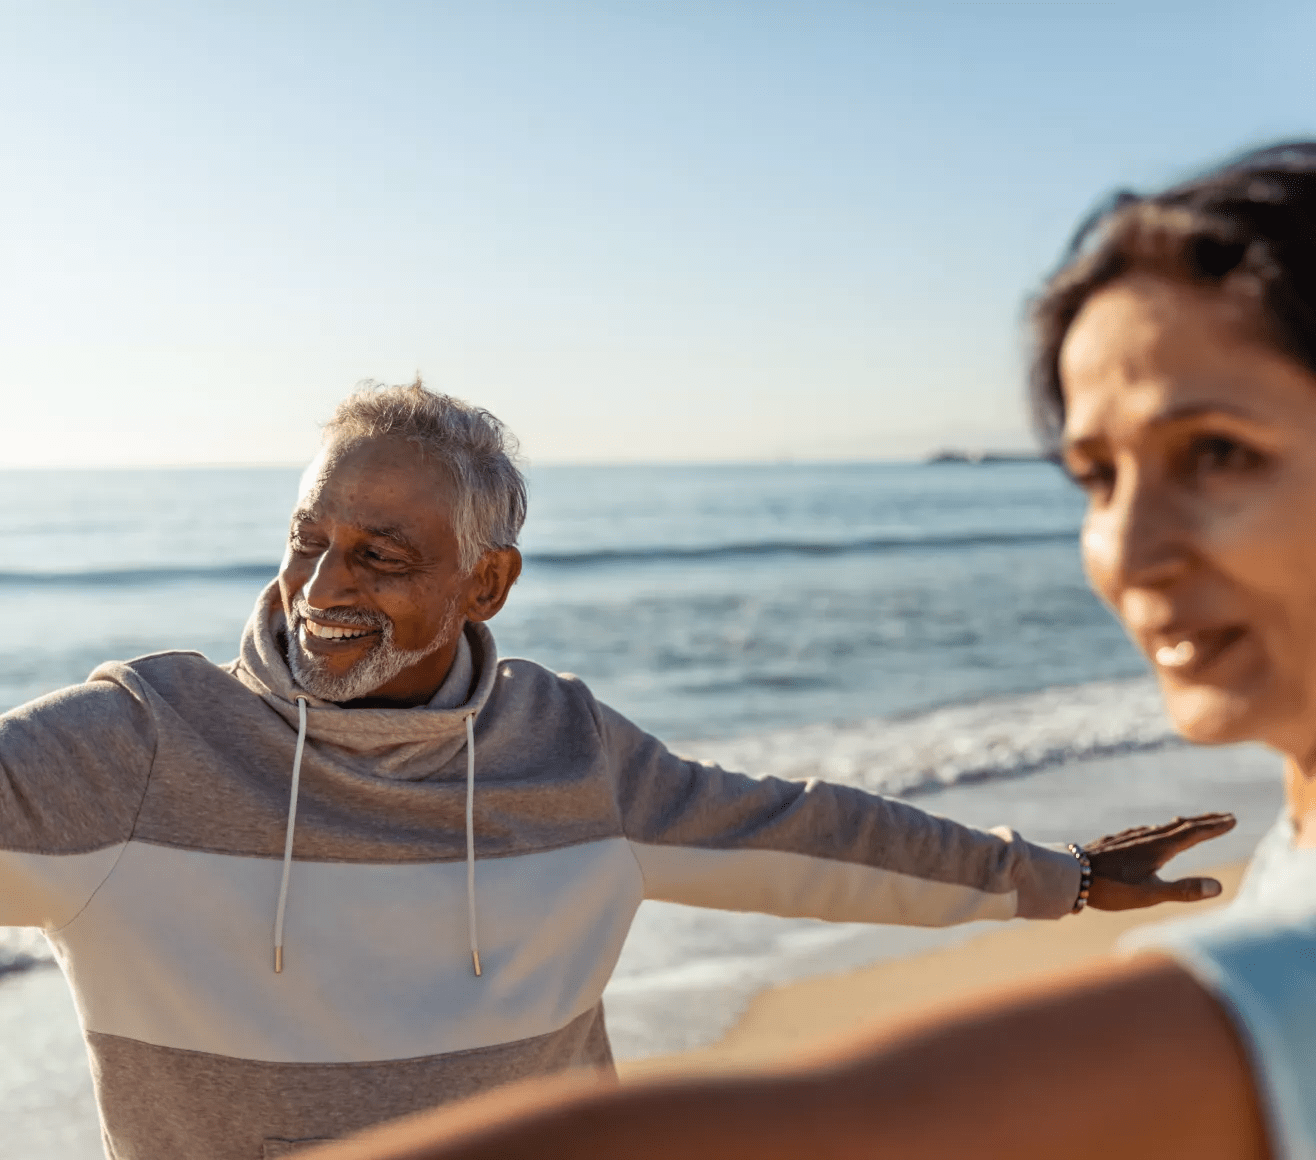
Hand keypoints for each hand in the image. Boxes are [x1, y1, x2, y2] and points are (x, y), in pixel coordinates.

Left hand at [1081, 812, 1236, 910]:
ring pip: (1162, 828)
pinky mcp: (1116, 842)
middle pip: (1180, 826)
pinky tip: (1152, 834)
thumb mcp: (1150, 894)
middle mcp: (1146, 838)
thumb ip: (1183, 890)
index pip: (1193, 834)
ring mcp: (1129, 838)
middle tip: (1224, 816)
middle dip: (1204, 822)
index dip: (1214, 827)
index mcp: (1158, 848)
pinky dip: (1160, 830)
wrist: (1069, 874)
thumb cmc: (1110, 888)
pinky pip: (1145, 832)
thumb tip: (1218, 887)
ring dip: (1182, 825)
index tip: (1233, 819)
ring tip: (1192, 823)